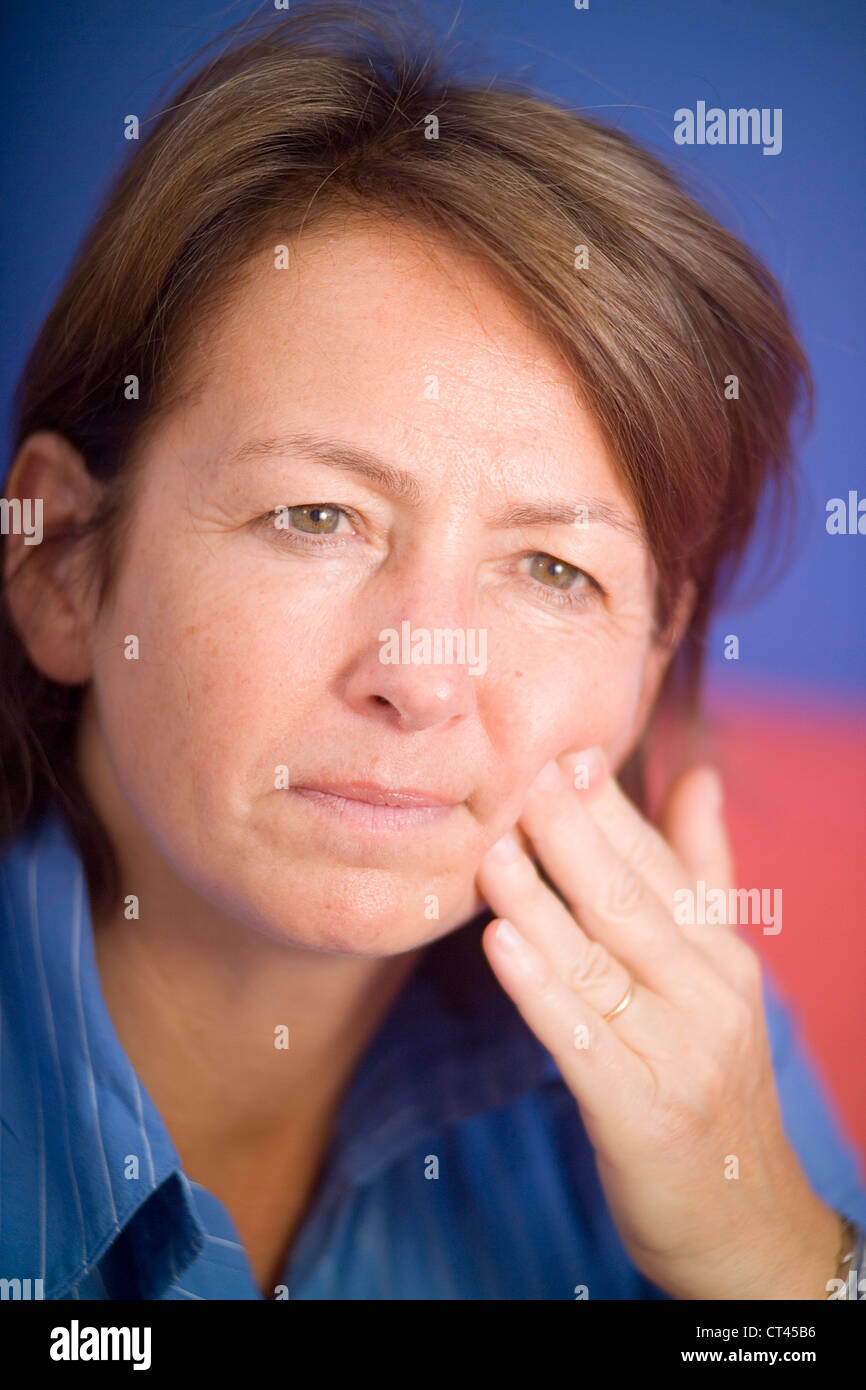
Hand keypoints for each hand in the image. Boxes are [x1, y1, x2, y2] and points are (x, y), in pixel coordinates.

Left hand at [475, 748, 841, 1299]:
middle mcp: (707, 996)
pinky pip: (582, 1039)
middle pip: (630, 901)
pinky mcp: (640, 1113)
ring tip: (493, 848)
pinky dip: (539, 989)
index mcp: (720, 955)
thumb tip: (699, 776)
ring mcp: (677, 1054)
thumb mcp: (717, 973)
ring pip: (599, 963)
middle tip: (523, 774)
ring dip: (542, 902)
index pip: (659, 866)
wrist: (744, 1219)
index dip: (608, 808)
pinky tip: (499, 944)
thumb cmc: (708, 1078)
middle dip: (574, 834)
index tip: (561, 751)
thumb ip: (702, 874)